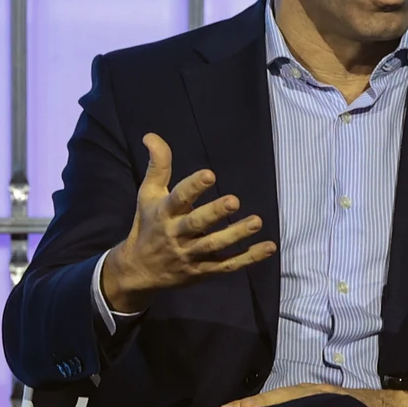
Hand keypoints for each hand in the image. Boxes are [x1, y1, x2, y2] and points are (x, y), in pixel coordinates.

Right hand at [100, 133, 276, 312]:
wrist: (139, 271)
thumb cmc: (148, 224)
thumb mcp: (148, 194)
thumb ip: (158, 165)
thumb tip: (151, 135)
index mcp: (164, 213)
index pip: (178, 198)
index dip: (193, 187)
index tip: (210, 174)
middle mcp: (176, 234)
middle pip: (196, 224)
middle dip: (214, 213)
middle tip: (234, 200)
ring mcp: (190, 255)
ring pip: (214, 246)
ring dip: (235, 234)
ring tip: (257, 222)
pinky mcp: (202, 271)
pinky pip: (227, 265)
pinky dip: (248, 258)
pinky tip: (268, 247)